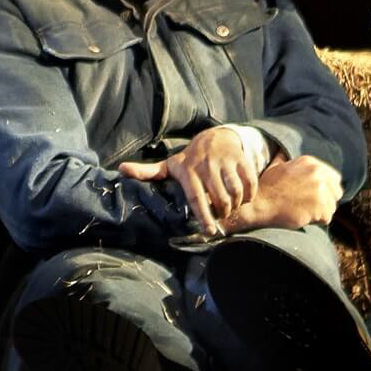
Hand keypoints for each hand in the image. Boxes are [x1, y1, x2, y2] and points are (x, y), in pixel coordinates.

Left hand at [118, 126, 259, 233]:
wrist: (214, 137)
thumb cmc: (189, 159)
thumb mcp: (169, 166)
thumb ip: (148, 172)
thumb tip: (121, 169)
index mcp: (188, 171)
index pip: (196, 198)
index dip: (203, 217)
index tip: (209, 232)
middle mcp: (206, 165)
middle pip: (219, 200)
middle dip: (223, 212)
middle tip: (221, 216)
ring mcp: (224, 161)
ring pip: (236, 193)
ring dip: (237, 204)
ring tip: (231, 207)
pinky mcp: (241, 159)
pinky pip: (249, 183)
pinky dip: (250, 194)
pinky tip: (244, 197)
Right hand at [219, 154, 342, 232]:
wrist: (262, 203)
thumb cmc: (268, 187)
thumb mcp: (276, 166)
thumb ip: (285, 158)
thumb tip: (282, 151)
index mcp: (310, 162)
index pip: (333, 177)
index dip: (326, 188)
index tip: (314, 195)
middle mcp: (318, 172)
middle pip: (337, 192)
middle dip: (327, 200)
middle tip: (310, 205)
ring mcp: (321, 189)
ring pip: (332, 206)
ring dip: (320, 211)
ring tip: (303, 210)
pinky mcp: (321, 206)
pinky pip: (327, 218)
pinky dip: (317, 220)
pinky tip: (303, 216)